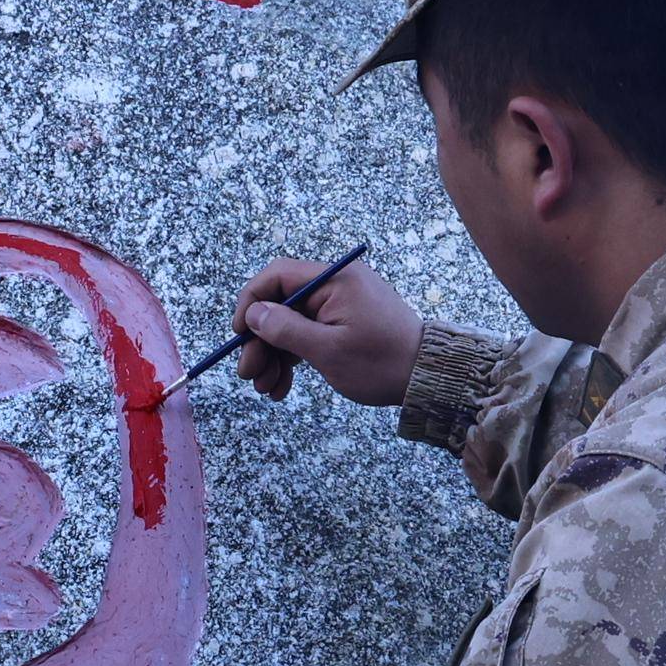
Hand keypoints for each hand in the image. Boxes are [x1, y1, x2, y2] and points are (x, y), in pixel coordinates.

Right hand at [229, 250, 421, 405]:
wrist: (427, 379)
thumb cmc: (382, 363)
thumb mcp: (328, 350)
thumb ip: (286, 330)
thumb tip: (254, 314)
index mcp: (334, 280)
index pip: (278, 275)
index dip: (252, 302)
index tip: (239, 333)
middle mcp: (335, 287)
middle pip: (281, 304)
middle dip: (260, 340)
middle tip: (249, 374)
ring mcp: (339, 307)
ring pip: (291, 325)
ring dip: (273, 356)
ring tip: (266, 389)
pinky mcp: (342, 326)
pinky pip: (308, 336)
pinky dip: (293, 359)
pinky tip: (281, 387)